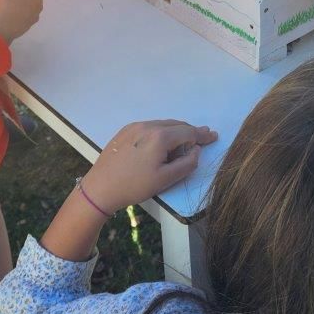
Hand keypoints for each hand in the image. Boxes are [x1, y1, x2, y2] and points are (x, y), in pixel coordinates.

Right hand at [0, 0, 50, 42]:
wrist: (2, 29)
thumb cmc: (6, 5)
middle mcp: (39, 5)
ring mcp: (34, 17)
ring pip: (30, 5)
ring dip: (22, 0)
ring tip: (7, 0)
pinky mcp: (28, 25)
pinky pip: (25, 14)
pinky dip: (19, 11)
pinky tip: (7, 12)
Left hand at [83, 120, 218, 211]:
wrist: (100, 188)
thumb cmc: (135, 186)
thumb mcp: (166, 179)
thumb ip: (187, 163)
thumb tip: (195, 150)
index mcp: (160, 136)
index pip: (188, 132)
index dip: (202, 135)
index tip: (213, 136)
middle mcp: (148, 126)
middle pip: (176, 125)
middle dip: (190, 131)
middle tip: (203, 137)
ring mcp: (134, 126)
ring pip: (162, 125)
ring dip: (176, 131)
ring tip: (184, 142)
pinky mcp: (124, 131)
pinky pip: (149, 127)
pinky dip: (161, 132)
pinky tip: (162, 143)